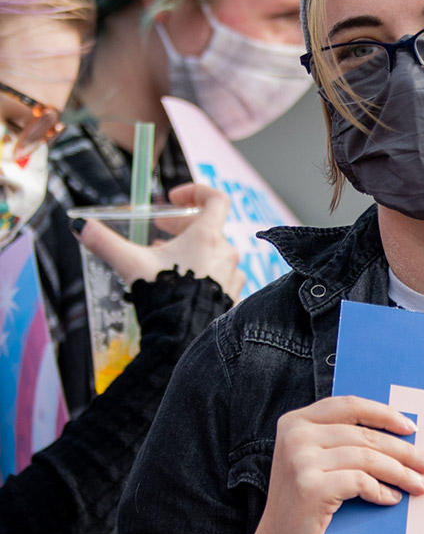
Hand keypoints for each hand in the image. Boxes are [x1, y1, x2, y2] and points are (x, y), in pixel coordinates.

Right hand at [76, 184, 242, 301]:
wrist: (185, 342)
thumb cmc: (164, 300)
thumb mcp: (131, 265)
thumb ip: (105, 243)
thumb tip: (80, 227)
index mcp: (208, 237)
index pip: (216, 198)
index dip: (194, 191)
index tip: (173, 199)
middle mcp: (227, 254)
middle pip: (209, 227)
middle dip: (181, 226)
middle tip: (161, 232)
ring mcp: (233, 277)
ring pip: (215, 254)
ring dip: (192, 252)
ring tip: (167, 261)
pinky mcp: (233, 298)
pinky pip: (220, 278)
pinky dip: (202, 274)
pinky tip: (183, 286)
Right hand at [252, 395, 423, 533]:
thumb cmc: (306, 510)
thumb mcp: (317, 465)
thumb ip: (343, 443)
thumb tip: (401, 436)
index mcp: (295, 423)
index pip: (349, 406)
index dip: (385, 414)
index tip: (412, 429)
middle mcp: (295, 436)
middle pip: (364, 434)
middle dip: (403, 451)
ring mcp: (300, 460)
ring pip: (368, 457)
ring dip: (400, 473)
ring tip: (420, 485)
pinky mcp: (310, 486)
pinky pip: (361, 481)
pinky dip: (382, 490)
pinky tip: (392, 499)